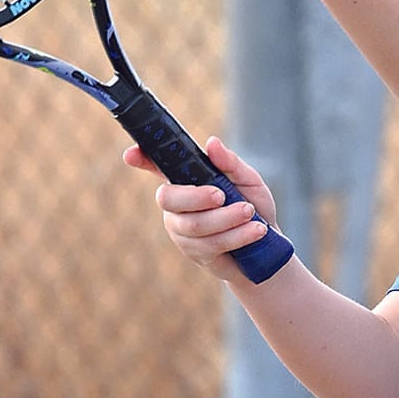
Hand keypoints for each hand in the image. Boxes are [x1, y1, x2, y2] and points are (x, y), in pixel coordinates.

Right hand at [123, 136, 278, 280]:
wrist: (268, 248)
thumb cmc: (252, 206)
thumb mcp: (247, 180)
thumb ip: (230, 163)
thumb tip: (212, 143)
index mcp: (185, 180)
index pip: (157, 166)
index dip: (142, 159)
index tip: (130, 154)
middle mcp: (177, 205)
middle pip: (169, 199)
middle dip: (196, 196)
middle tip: (221, 194)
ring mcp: (182, 232)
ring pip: (194, 225)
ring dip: (226, 218)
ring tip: (250, 212)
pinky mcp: (196, 254)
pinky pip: (211, 245)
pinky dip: (237, 235)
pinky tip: (256, 229)